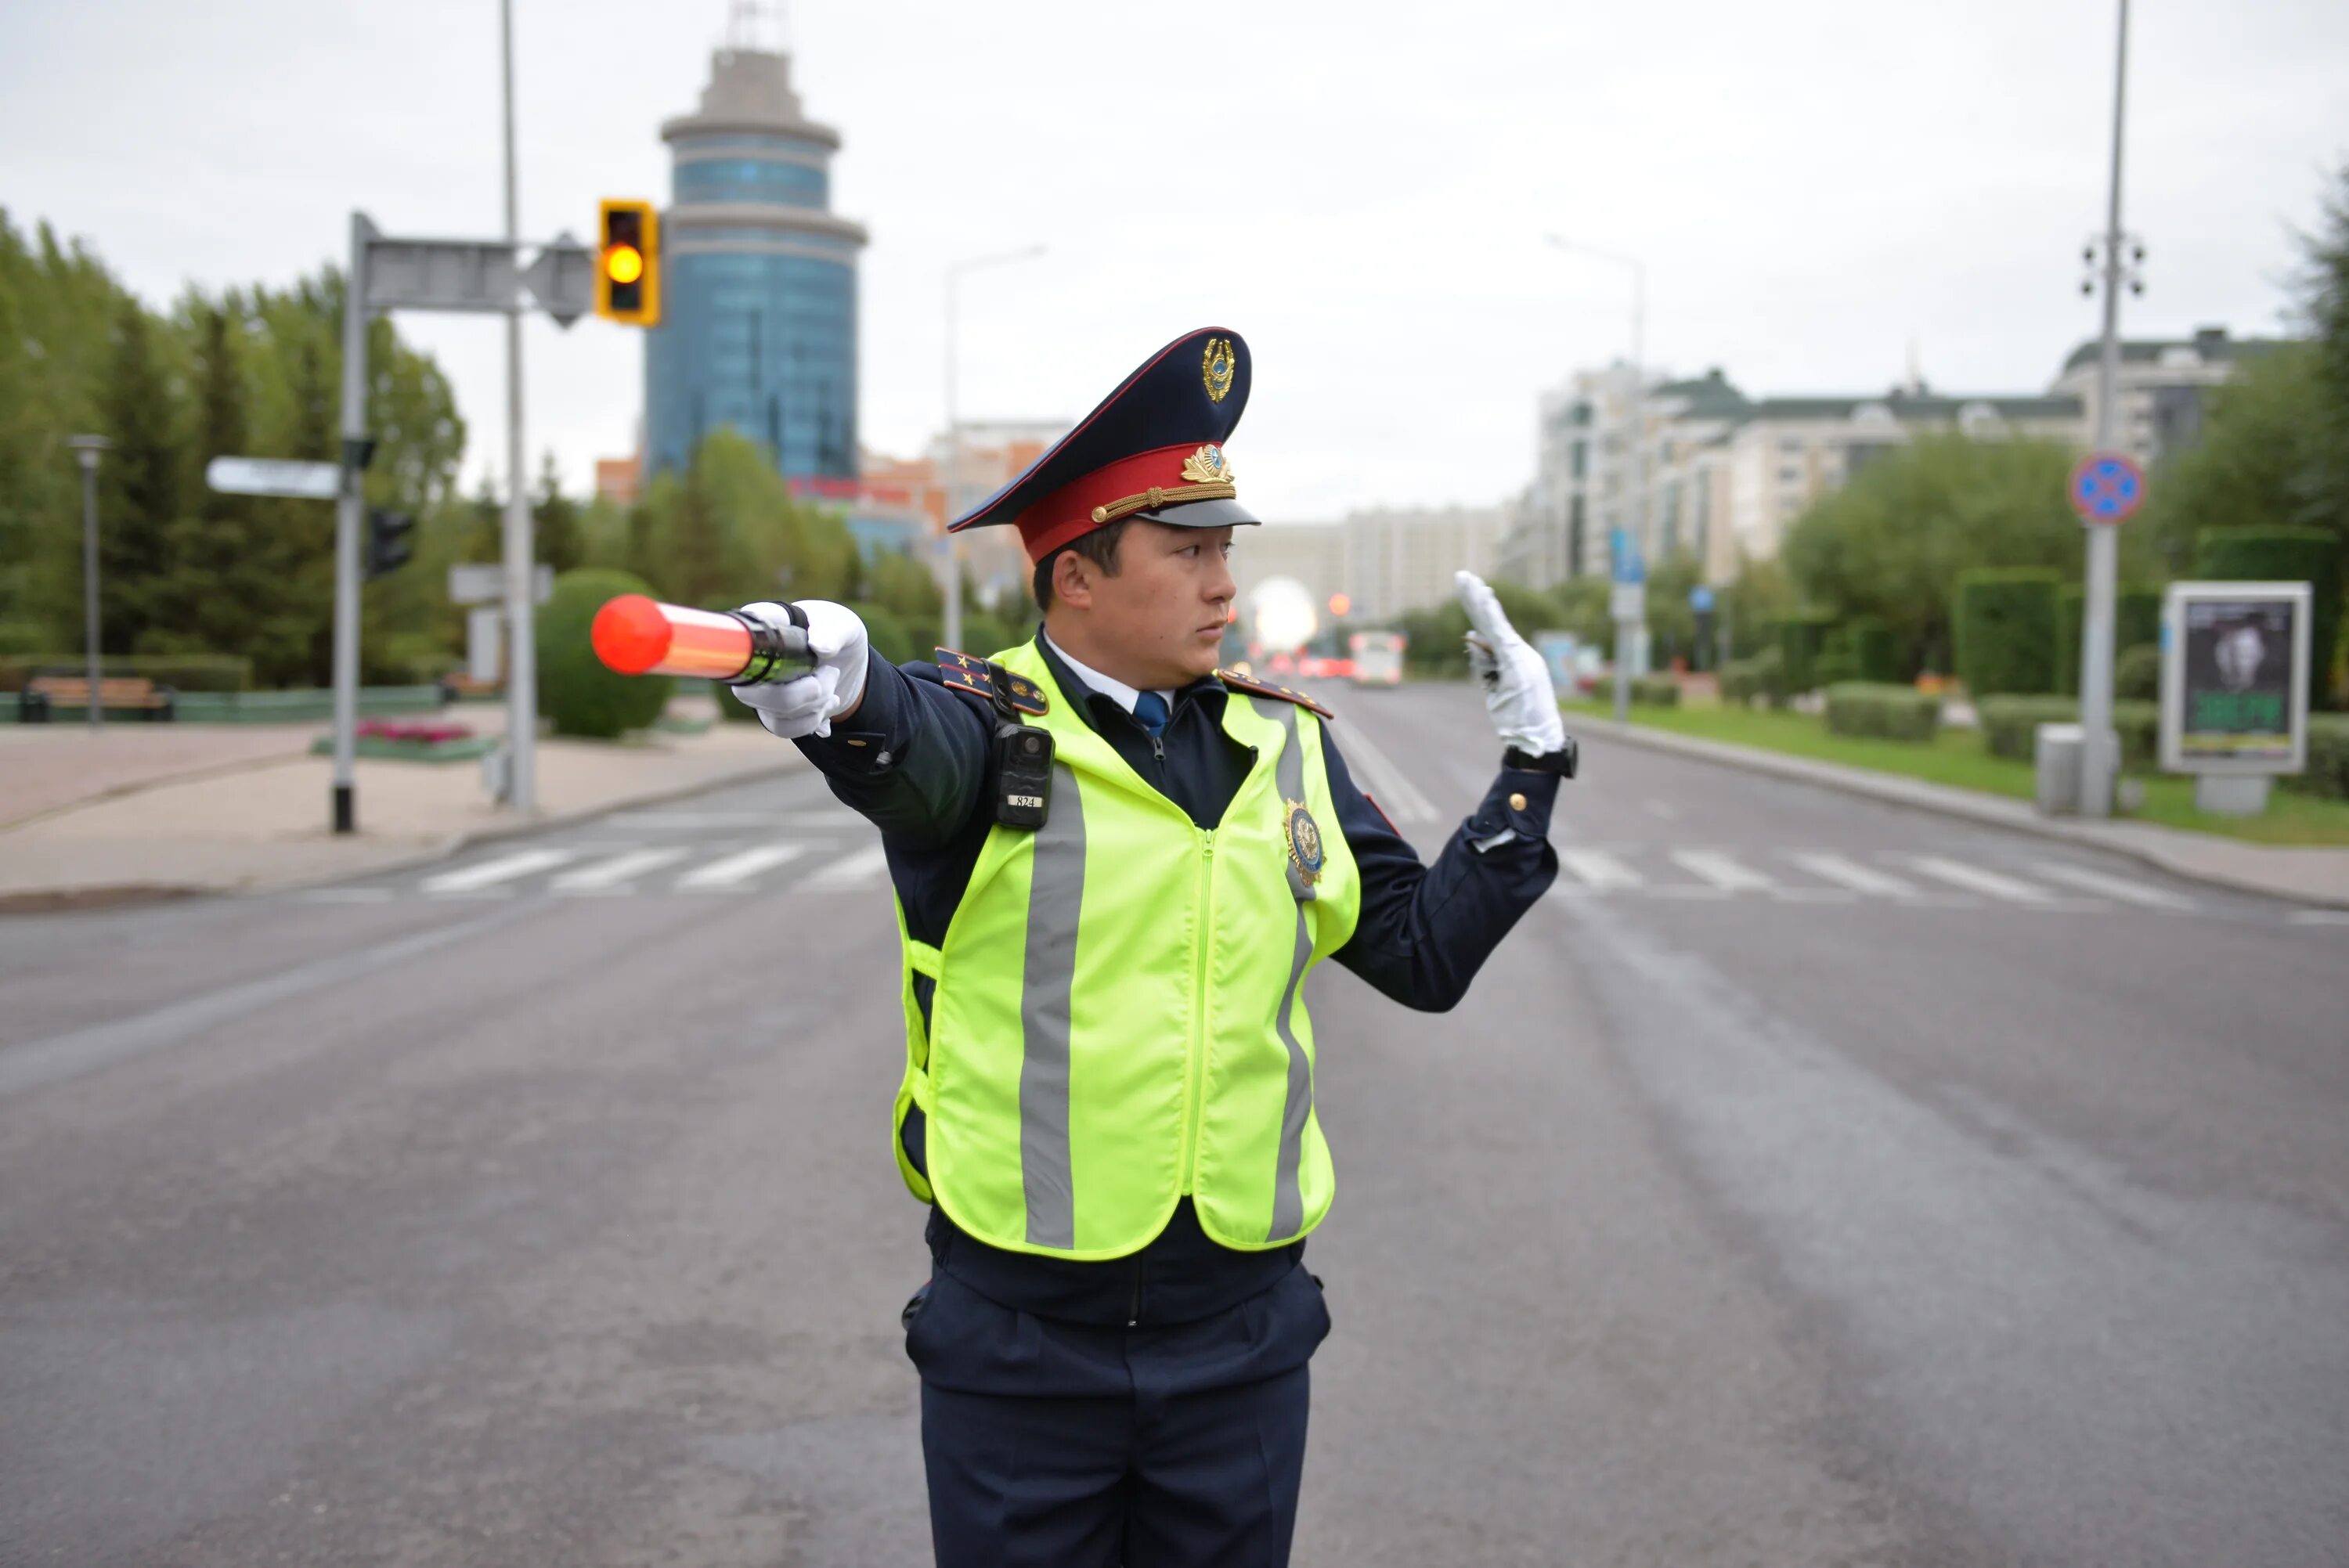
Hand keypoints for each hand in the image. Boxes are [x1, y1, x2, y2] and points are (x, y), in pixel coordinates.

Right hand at [729, 600, 868, 739]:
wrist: (845, 660)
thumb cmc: (837, 632)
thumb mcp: (844, 626)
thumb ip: (833, 632)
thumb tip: (819, 647)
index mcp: (764, 627)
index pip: (739, 639)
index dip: (749, 653)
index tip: (782, 657)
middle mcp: (752, 661)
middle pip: (753, 694)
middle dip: (805, 693)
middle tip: (831, 673)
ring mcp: (758, 690)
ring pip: (773, 716)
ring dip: (813, 708)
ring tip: (832, 689)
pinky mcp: (771, 711)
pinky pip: (783, 729)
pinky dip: (812, 722)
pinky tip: (828, 704)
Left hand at [1455, 571, 1564, 755]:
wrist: (1539, 736)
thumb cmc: (1520, 715)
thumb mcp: (1496, 687)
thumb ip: (1485, 664)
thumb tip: (1471, 637)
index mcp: (1514, 656)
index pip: (1492, 627)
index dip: (1481, 606)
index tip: (1471, 586)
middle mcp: (1518, 652)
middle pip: (1491, 620)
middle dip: (1475, 597)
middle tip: (1461, 575)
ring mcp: (1519, 656)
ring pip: (1494, 626)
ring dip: (1480, 602)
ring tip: (1468, 581)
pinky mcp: (1517, 664)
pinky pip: (1501, 636)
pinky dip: (1492, 618)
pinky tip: (1484, 599)